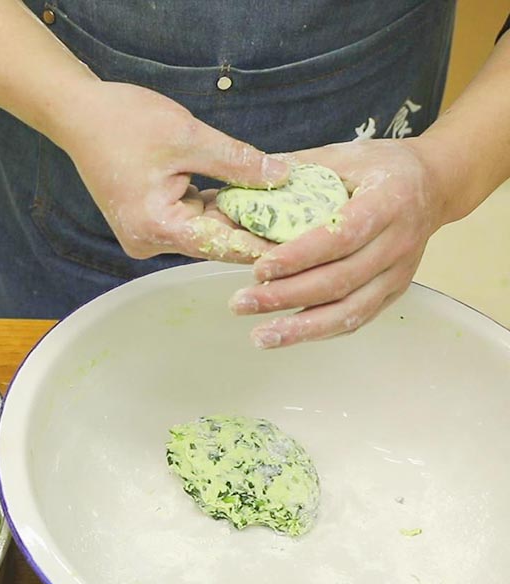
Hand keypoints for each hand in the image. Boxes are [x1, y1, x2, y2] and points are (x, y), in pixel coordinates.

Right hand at [53, 81, 289, 262]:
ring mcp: (149, 233)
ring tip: (286, 205)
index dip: (265, 244)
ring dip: (239, 215)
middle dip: (256, 226)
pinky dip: (219, 205)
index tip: (303, 245)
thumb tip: (282, 176)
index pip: (223, 244)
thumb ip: (236, 162)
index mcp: (157, 226)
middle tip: (304, 218)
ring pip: (207, 229)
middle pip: (216, 240)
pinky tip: (250, 195)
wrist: (79, 115)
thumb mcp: (188, 137)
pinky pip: (194, 217)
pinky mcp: (151, 221)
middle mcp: (150, 241)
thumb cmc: (124, 122)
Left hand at [229, 137, 452, 348]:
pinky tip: (287, 335)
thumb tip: (242, 179)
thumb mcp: (343, 155)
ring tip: (260, 336)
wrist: (435, 185)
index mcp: (388, 201)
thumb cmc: (380, 168)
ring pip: (350, 310)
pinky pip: (357, 319)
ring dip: (302, 328)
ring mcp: (399, 272)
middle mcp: (399, 242)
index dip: (300, 256)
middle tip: (242, 303)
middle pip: (341, 280)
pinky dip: (320, 331)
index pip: (342, 236)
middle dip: (287, 296)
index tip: (260, 268)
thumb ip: (296, 168)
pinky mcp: (395, 292)